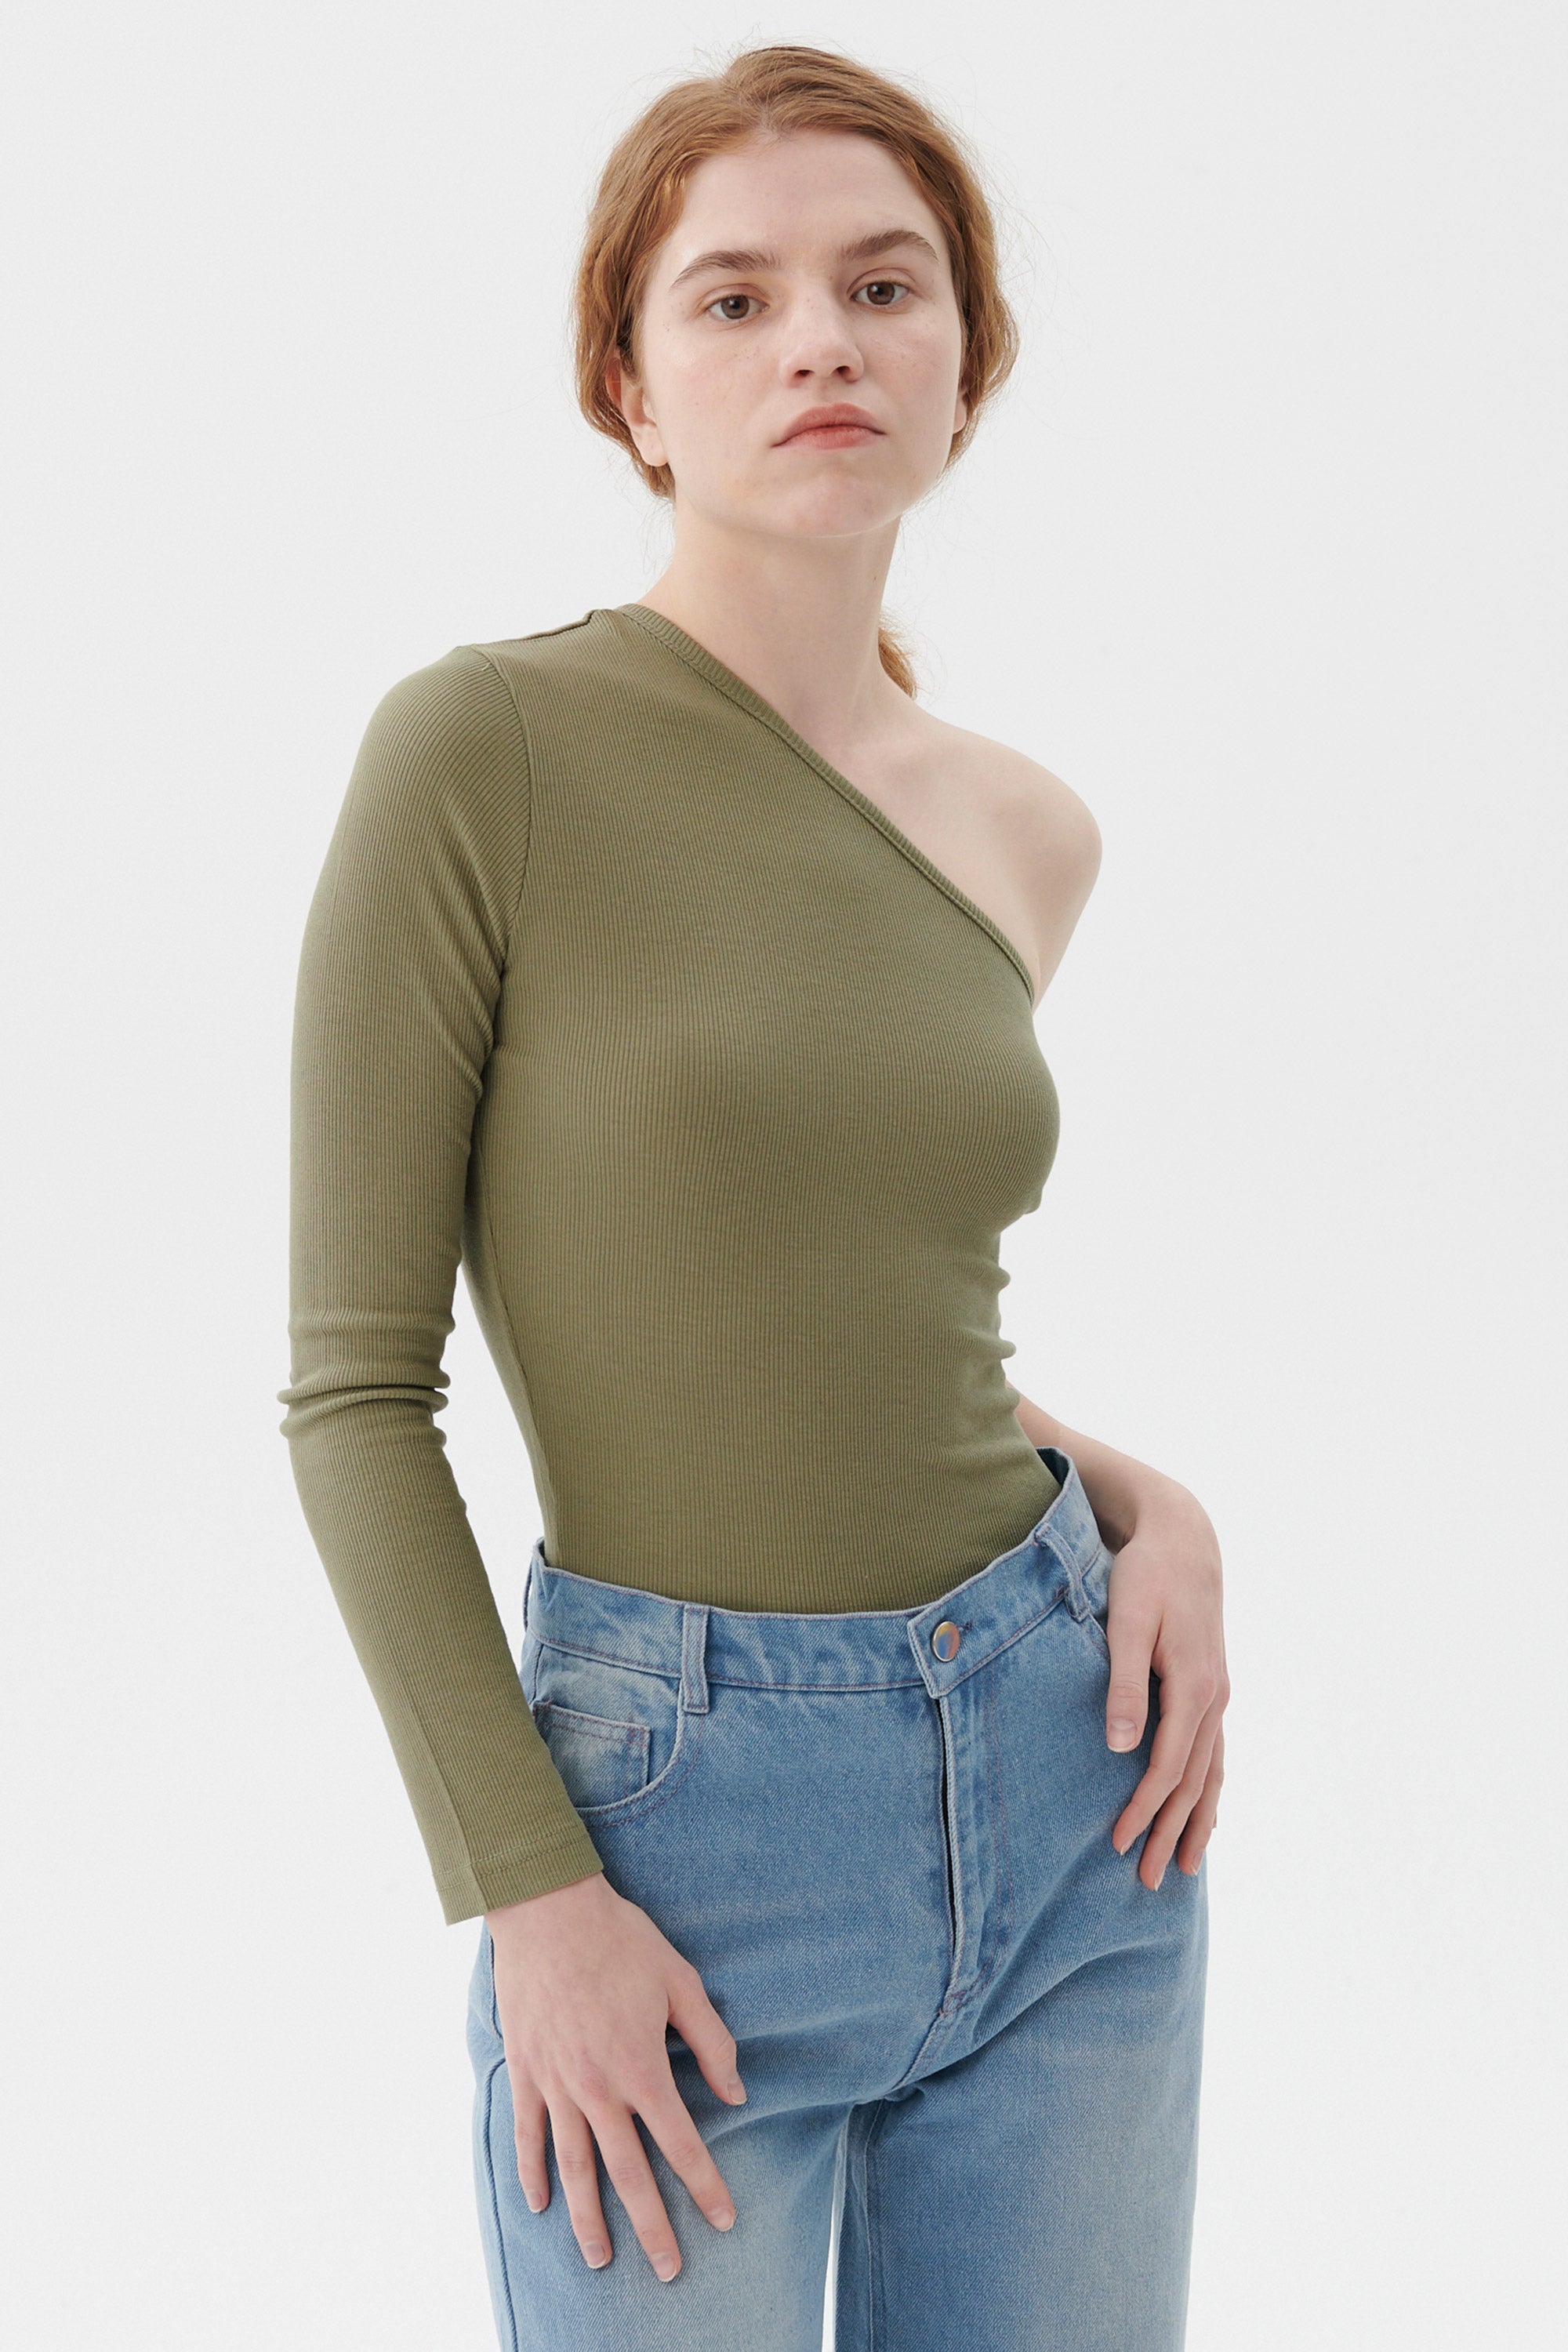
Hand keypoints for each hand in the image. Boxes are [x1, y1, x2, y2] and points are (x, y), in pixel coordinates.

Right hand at [485, 1871, 745, 2278]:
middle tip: (669, 2269)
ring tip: (601, 2259)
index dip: (705, 2185)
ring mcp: (556, 2085)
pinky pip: (528, 2135)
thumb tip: (737, 2094)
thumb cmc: (620, 1941)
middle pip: (627, 2174)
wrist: (548, 1910)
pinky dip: (533, 2174)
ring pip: (574, 2168)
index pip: (680, 2143)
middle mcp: (598, 2089)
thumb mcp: (681, 1982)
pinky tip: (542, 2206)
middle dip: (652, 2227)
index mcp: (641, 2067)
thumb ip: (711, 2042)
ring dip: (588, 2219)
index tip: (724, 2220)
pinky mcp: (525, 2072)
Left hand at [1100, 1483, 1228, 1890]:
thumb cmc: (1147, 1575)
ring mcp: (1218, 1695)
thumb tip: (1120, 1747)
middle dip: (1170, 1832)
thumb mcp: (1127, 1622)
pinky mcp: (1212, 1688)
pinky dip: (1210, 1790)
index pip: (1168, 1766)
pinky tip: (1205, 1814)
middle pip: (1193, 1782)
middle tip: (1145, 1880)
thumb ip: (1124, 1684)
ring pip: (1211, 1773)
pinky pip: (1215, 1753)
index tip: (1118, 1841)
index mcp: (1193, 1686)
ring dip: (1196, 1822)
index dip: (1145, 1808)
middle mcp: (1214, 1698)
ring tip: (1183, 1868)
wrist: (1184, 1537)